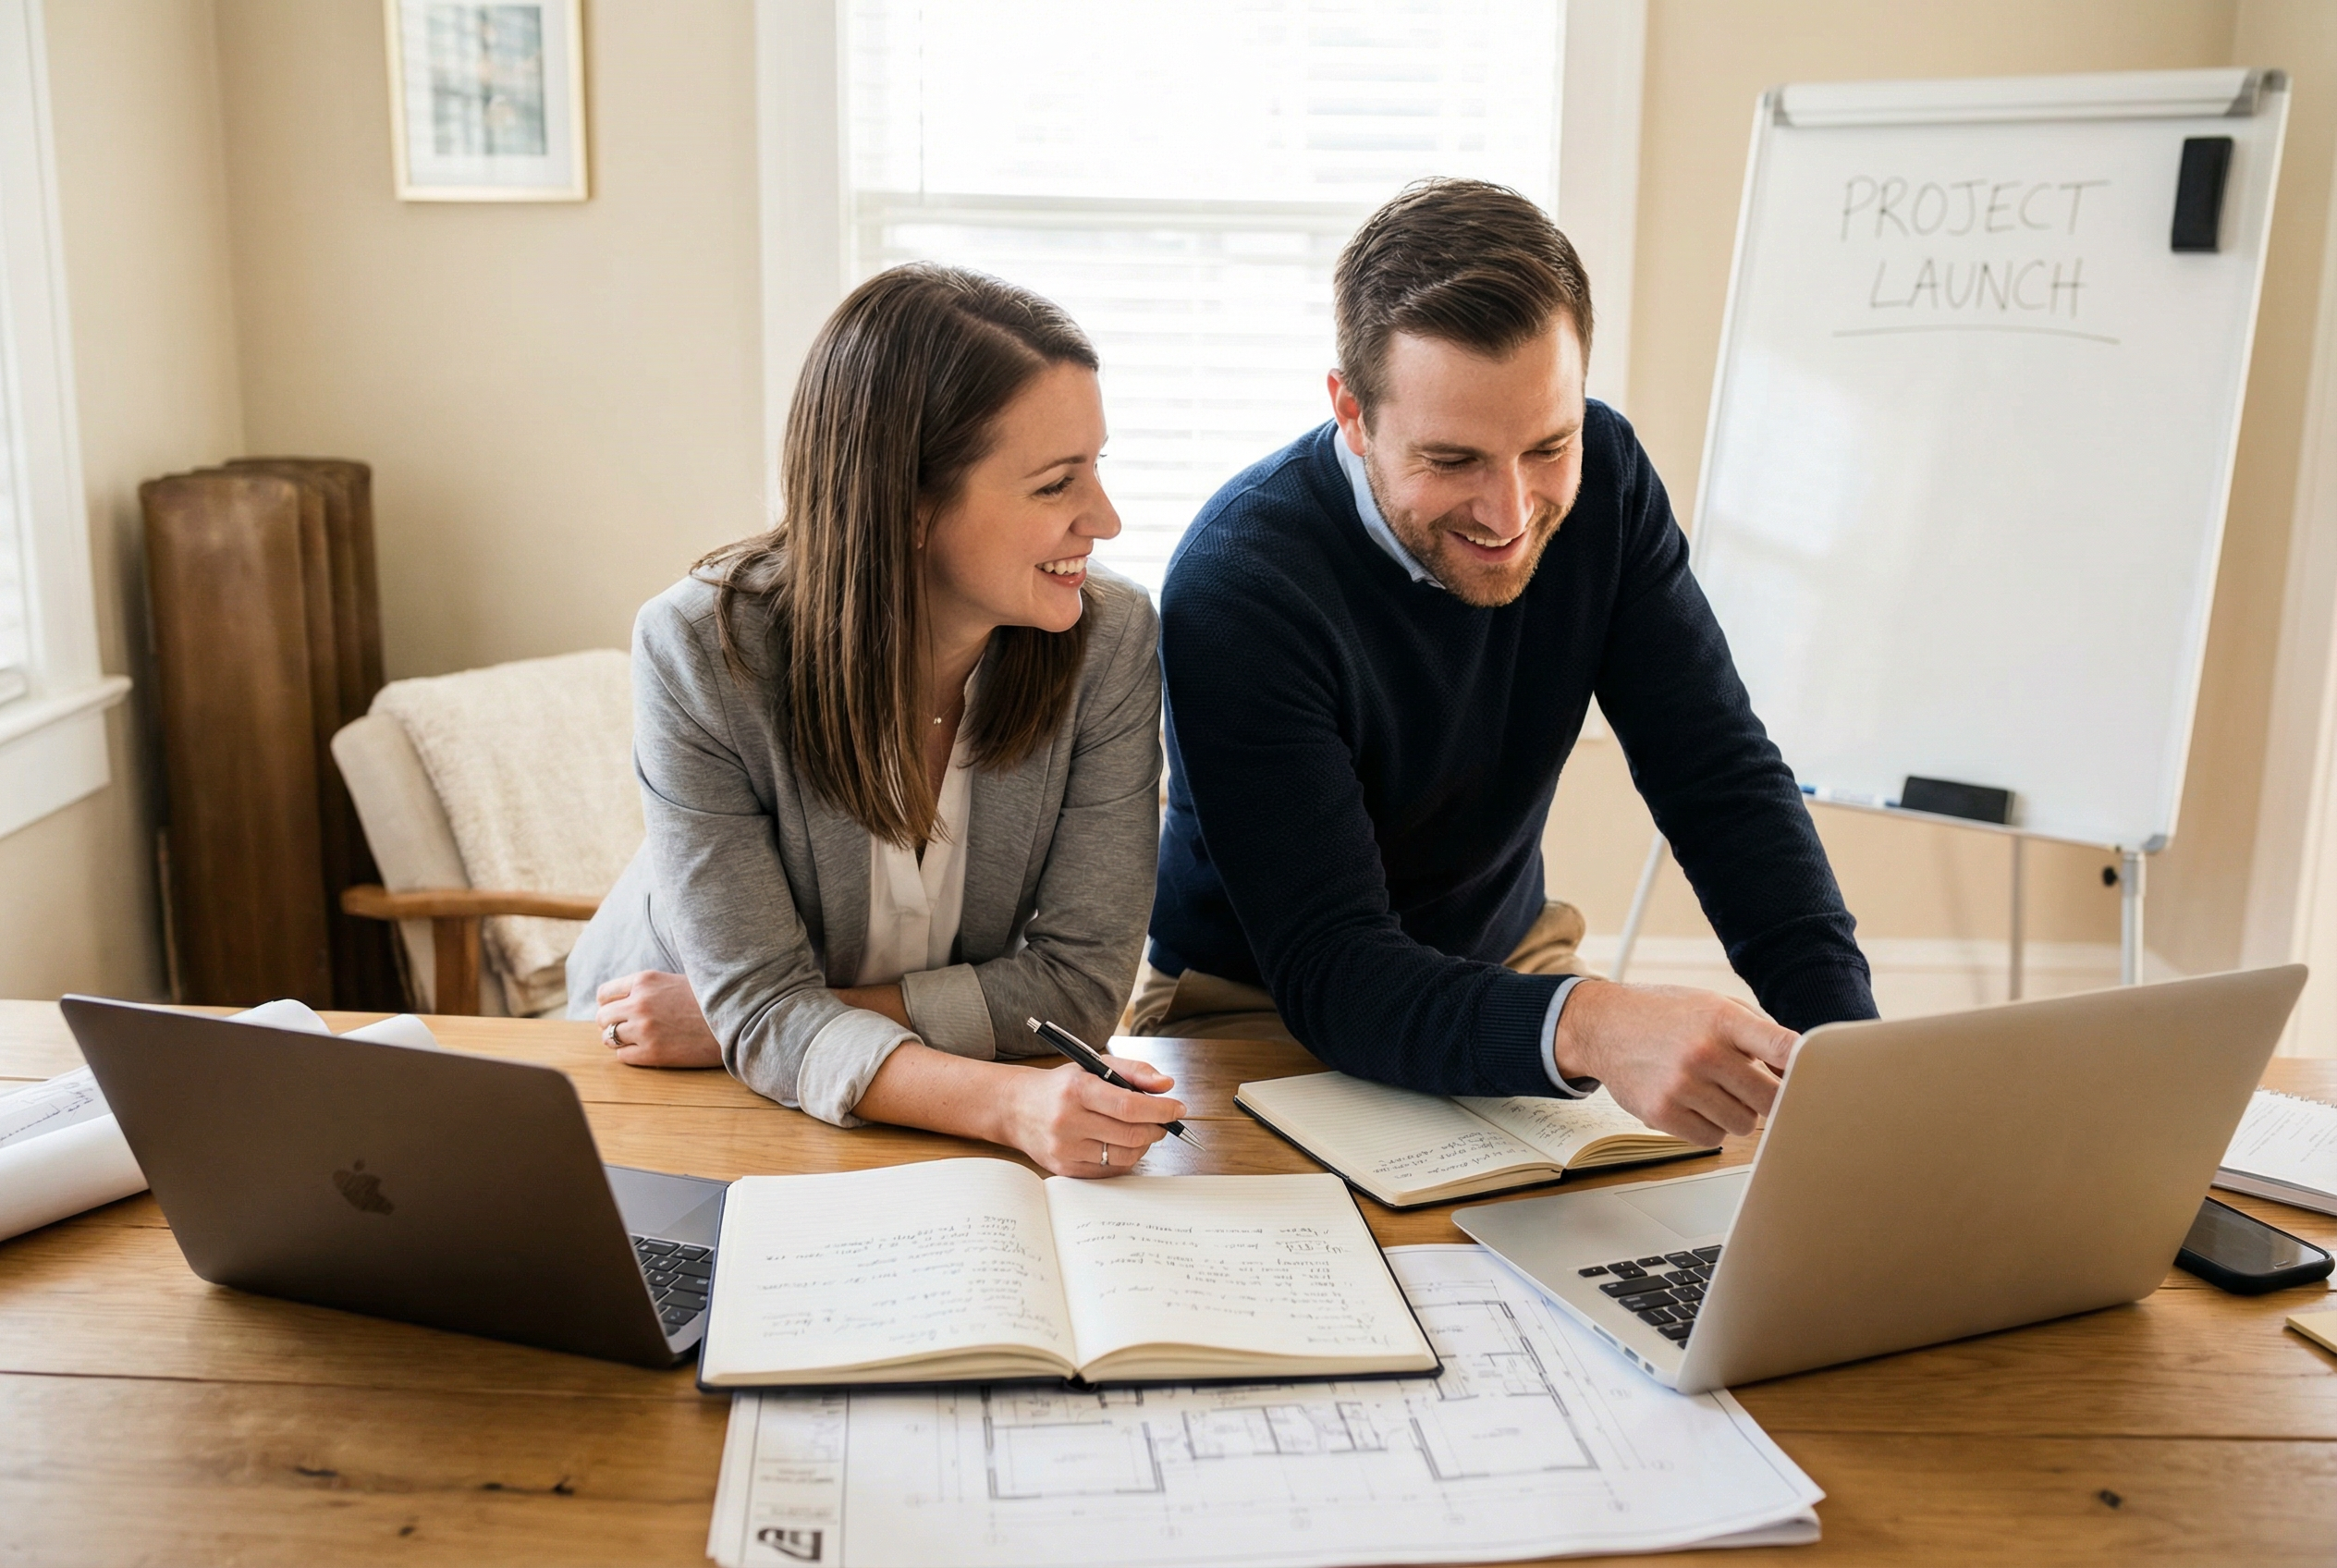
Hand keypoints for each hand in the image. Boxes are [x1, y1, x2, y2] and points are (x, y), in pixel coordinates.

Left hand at [595, 970, 722, 1068]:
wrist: (736, 1020)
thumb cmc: (708, 1001)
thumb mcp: (674, 981)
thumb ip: (647, 988)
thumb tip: (622, 1001)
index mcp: (645, 980)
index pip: (605, 994)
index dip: (610, 1004)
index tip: (619, 1011)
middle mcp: (639, 1003)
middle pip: (602, 1017)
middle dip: (612, 1023)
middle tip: (628, 1028)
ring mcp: (644, 1029)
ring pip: (608, 1039)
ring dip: (619, 1040)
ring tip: (638, 1040)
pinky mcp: (652, 1053)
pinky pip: (623, 1056)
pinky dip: (631, 1055)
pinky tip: (648, 1050)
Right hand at [993, 1056, 1186, 1177]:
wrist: (1016, 1108)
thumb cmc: (1061, 1086)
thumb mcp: (1094, 1065)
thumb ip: (1134, 1071)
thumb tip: (1167, 1085)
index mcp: (1077, 1090)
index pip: (1129, 1106)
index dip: (1160, 1110)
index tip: (1178, 1109)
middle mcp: (1068, 1121)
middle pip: (1130, 1135)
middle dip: (1157, 1129)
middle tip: (1164, 1122)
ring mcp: (1064, 1149)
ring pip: (1124, 1156)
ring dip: (1144, 1145)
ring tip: (1142, 1131)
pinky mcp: (1064, 1169)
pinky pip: (1109, 1171)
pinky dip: (1125, 1159)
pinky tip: (1122, 1144)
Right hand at [1552, 981, 1794, 1144]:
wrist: (1603, 1025)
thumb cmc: (1668, 1015)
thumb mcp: (1715, 1005)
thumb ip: (1760, 1033)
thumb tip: (1803, 1072)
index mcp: (1722, 1019)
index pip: (1783, 1048)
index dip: (1807, 1067)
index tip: (1818, 1078)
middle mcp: (1703, 1052)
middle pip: (1771, 1099)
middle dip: (1770, 1099)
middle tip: (1755, 1090)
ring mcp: (1681, 1085)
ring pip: (1744, 1124)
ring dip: (1737, 1113)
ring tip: (1715, 1091)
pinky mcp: (1661, 1113)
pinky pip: (1712, 1139)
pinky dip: (1710, 1127)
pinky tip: (1694, 1104)